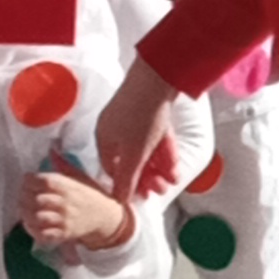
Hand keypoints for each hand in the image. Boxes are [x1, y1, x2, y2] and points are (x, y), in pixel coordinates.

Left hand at [19, 168, 131, 250]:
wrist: (105, 216)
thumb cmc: (88, 195)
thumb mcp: (78, 177)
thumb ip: (63, 165)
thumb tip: (51, 150)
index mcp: (68, 186)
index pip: (44, 181)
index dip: (29, 180)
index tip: (26, 180)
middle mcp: (65, 202)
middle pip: (37, 199)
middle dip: (24, 197)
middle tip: (21, 196)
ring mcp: (65, 219)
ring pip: (38, 217)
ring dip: (26, 214)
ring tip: (23, 210)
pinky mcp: (64, 234)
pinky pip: (44, 235)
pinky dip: (33, 230)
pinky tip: (30, 224)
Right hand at [96, 57, 176, 199]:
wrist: (158, 77)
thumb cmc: (141, 116)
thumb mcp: (135, 154)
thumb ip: (127, 180)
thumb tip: (119, 200)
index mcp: (104, 138)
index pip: (112, 169)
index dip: (126, 184)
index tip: (141, 195)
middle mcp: (115, 129)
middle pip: (130, 160)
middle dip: (147, 177)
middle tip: (160, 190)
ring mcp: (132, 118)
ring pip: (145, 149)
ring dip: (159, 167)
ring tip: (172, 180)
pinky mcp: (149, 110)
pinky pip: (155, 137)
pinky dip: (164, 152)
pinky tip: (174, 166)